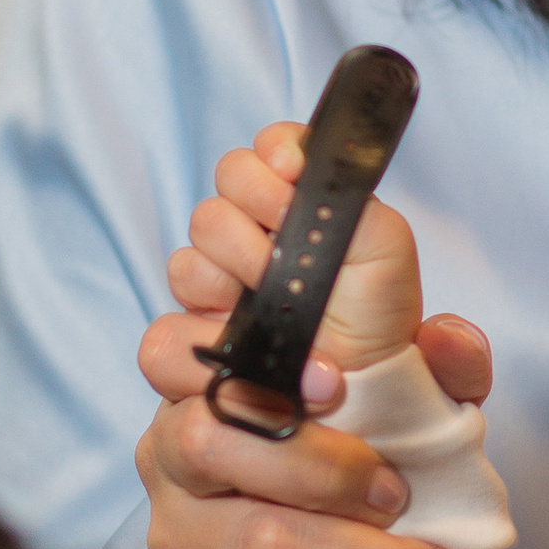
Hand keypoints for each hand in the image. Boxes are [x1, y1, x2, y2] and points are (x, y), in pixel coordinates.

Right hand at [139, 124, 491, 548]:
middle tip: (412, 487)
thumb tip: (449, 338)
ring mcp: (186, 541)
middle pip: (212, 440)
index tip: (337, 362)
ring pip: (241, 547)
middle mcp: (183, 444)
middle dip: (319, 461)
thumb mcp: (423, 404)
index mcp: (227, 364)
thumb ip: (426, 357)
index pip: (201, 318)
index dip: (256, 322)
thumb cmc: (388, 487)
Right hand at [172, 121, 425, 383]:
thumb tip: (300, 164)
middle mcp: (247, 241)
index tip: (290, 172)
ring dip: (231, 286)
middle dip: (249, 226)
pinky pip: (165, 337)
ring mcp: (214, 293)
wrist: (365, 394)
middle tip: (281, 259)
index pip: (264, 154)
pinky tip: (247, 360)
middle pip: (213, 207)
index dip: (274, 154)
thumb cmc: (374, 319)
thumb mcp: (383, 248)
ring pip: (186, 266)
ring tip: (278, 316)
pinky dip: (206, 345)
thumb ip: (349, 198)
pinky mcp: (189, 347)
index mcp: (291, 208)